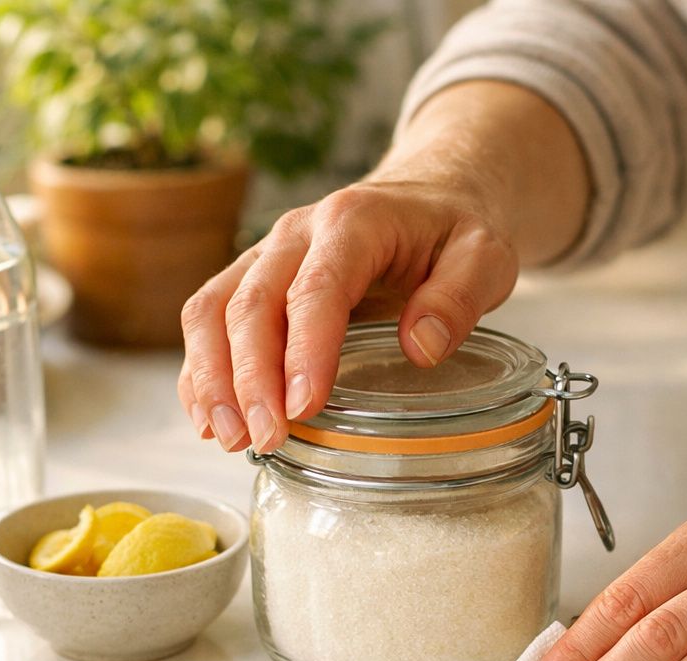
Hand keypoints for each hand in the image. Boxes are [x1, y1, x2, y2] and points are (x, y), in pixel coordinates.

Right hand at [177, 173, 518, 452]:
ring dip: (213, 379)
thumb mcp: (486, 256)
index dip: (305, 350)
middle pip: (252, 303)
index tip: (304, 407)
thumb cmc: (454, 231)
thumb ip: (459, 297)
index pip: (316, 288)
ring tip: (230, 439)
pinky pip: (208, 320)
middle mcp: (296, 234)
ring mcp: (266, 255)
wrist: (429, 195)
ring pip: (213, 310)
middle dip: (251, 378)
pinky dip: (200, 371)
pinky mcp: (251, 279)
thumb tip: (420, 347)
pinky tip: (209, 419)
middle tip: (266, 438)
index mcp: (354, 222)